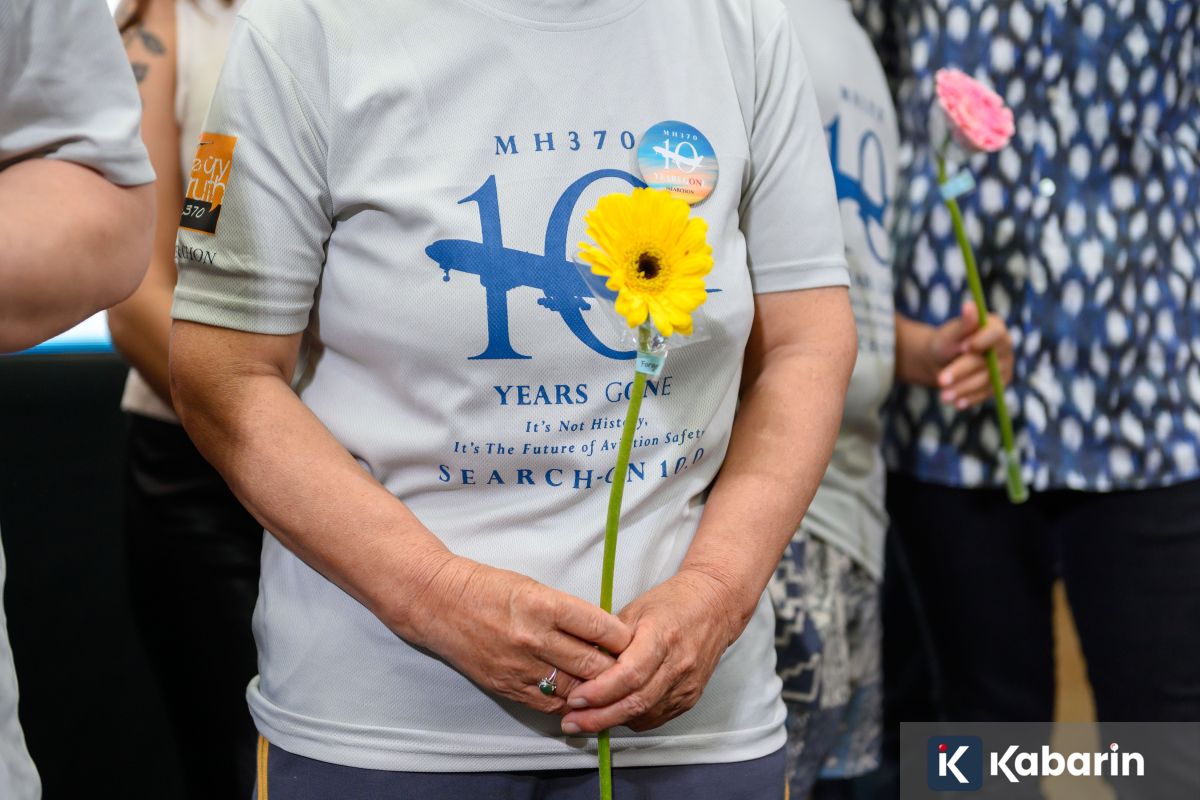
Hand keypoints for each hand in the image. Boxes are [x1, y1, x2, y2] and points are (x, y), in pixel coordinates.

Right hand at [408, 557, 633, 716]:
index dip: (625, 639)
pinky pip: (550, 705)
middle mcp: (534, 638)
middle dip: (617, 669)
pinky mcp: (506, 686)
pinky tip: (579, 698)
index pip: (602, 629)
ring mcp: (519, 666)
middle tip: (631, 669)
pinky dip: (569, 702)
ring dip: (596, 690)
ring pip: (576, 689)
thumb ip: (569, 613)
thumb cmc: (488, 588)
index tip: (636, 642)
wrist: (438, 602)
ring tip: (609, 686)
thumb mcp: (534, 588)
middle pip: (594, 665)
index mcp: (545, 605)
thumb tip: (605, 634)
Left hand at [559, 568, 742, 733]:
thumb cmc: (672, 603)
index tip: (575, 697)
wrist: (715, 606)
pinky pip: (656, 717)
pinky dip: (631, 719)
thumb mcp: (634, 609)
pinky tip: (612, 715)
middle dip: (599, 716)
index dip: (600, 691)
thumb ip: (609, 639)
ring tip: (583, 720)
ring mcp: (687, 685)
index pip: (630, 674)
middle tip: (570, 721)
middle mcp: (678, 665)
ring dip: (611, 721)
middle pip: (636, 702)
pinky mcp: (690, 697)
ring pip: (645, 715)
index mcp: (662, 636)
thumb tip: (578, 665)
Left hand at [928, 301, 1013, 408]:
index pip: (996, 334)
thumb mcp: (949, 334)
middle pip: (988, 361)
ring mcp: (1004, 368)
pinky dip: (970, 399)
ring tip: (942, 396)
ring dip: (964, 389)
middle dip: (962, 371)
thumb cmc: (945, 343)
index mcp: (996, 328)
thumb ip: (963, 323)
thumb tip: (970, 305)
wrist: (941, 363)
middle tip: (941, 380)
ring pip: (986, 380)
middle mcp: (1004, 348)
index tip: (963, 347)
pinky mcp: (998, 385)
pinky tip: (957, 403)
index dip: (981, 340)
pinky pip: (986, 394)